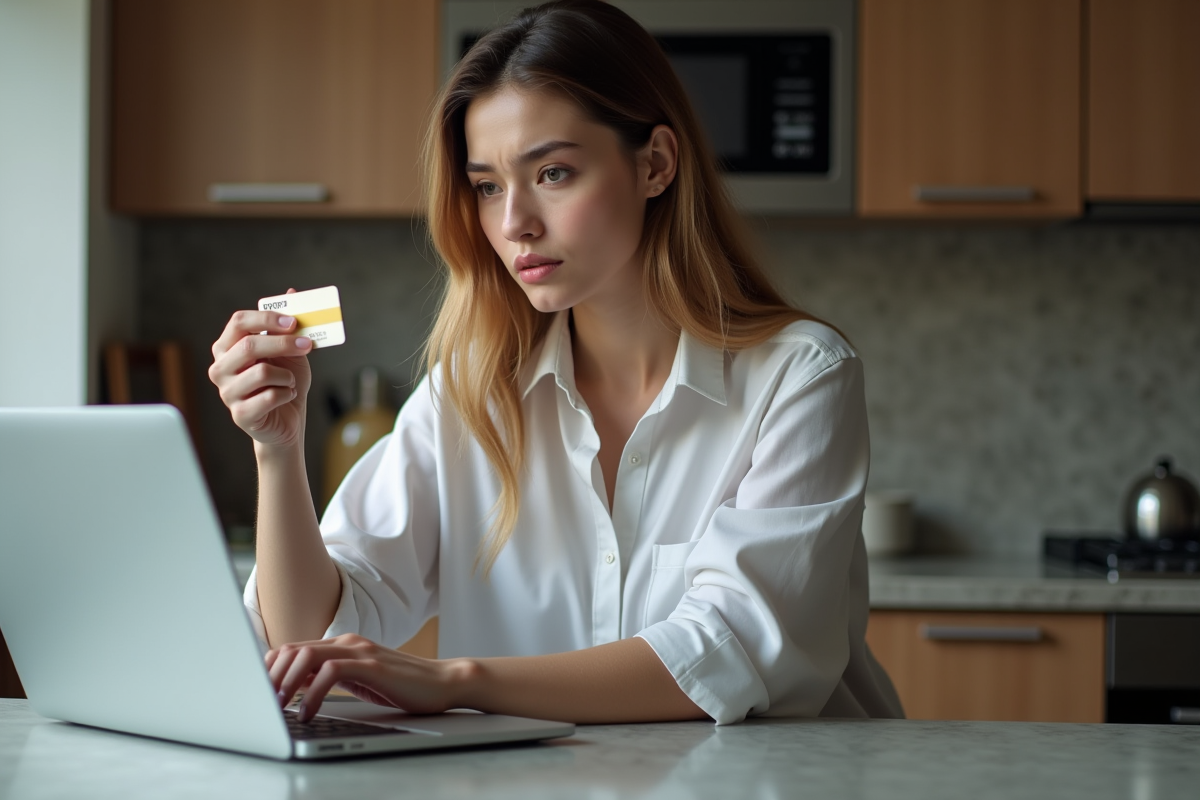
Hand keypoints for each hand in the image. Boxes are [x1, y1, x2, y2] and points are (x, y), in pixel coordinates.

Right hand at [208, 290, 313, 449]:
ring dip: (287, 375)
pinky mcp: (240, 415)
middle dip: (283, 343)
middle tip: (306, 345)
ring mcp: (227, 393)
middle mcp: (220, 368)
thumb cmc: (285, 382)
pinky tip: (286, 396)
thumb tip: (292, 292)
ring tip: (289, 381)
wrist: (288, 421)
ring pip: (263, 372)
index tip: (293, 322)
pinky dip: (287, 394)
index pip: (238, 321)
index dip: (266, 319)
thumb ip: (287, 325)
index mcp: (227, 348)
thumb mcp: (290, 351)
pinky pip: (270, 396)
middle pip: (249, 345)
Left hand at [268, 634, 473, 720]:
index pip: (292, 648)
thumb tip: (293, 687)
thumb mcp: (358, 681)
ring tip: (278, 706)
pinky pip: (332, 671)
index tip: (256, 693)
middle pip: (293, 649)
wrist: (443, 683)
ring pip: (307, 655)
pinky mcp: (373, 665)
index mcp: (341, 645)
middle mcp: (348, 642)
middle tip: (260, 703)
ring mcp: (361, 651)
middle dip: (269, 677)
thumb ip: (329, 678)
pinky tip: (308, 711)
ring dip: (286, 682)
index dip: (268, 669)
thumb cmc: (402, 686)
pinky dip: (313, 692)